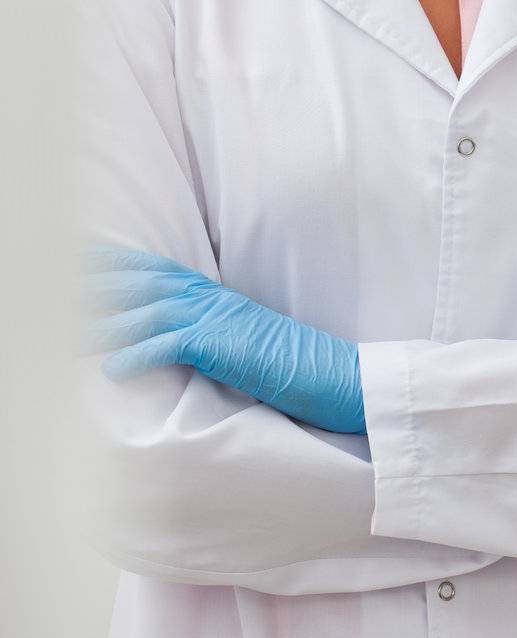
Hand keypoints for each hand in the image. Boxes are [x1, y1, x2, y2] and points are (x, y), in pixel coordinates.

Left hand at [83, 247, 365, 433]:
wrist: (333, 375)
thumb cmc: (291, 366)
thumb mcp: (244, 342)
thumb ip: (210, 335)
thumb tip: (178, 343)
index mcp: (218, 297)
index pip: (161, 272)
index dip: (123, 264)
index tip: (88, 262)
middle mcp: (214, 300)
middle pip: (148, 282)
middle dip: (104, 283)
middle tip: (64, 283)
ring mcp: (219, 319)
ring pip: (151, 312)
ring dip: (109, 324)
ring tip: (74, 337)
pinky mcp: (223, 345)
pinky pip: (170, 345)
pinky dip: (138, 355)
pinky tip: (113, 369)